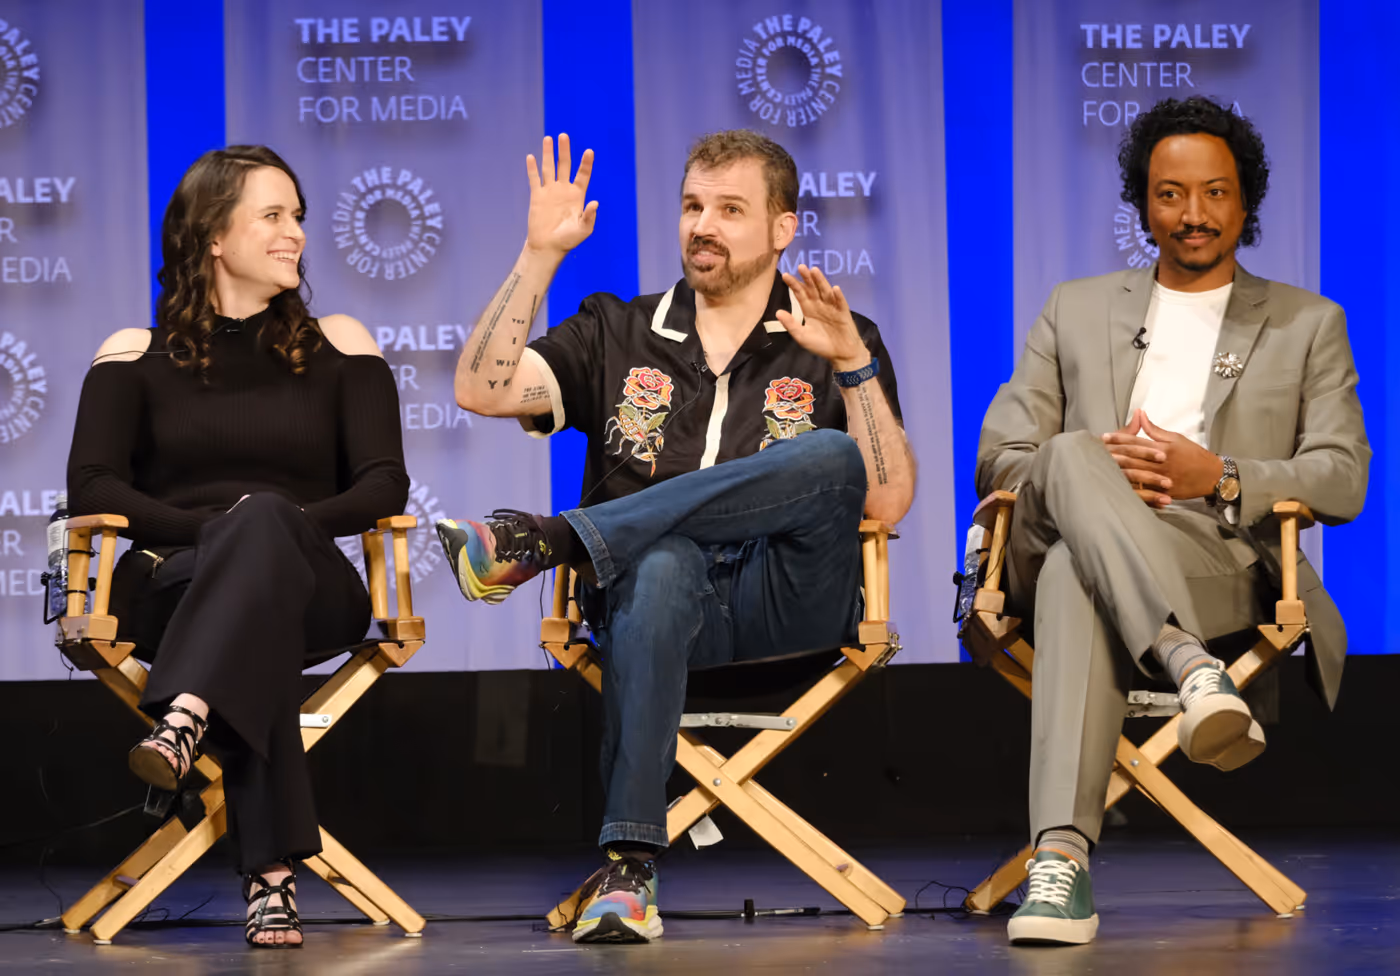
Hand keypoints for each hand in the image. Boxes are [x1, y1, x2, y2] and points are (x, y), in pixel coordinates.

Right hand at [525, 134, 597, 256]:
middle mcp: (564, 190)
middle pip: (564, 165)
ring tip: (548, 138)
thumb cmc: (568, 240)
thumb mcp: (584, 229)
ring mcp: (550, 191)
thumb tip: (595, 202)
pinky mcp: (537, 196)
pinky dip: (532, 168)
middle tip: (563, 135)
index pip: (582, 175)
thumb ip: (589, 216)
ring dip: (549, 153)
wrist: (548, 247)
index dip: (586, 163)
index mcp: (577, 195)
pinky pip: (534, 179)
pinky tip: (531, 157)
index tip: (589, 151)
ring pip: (549, 168)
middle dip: (564, 150)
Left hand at [776, 265, 868, 369]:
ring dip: (821, 281)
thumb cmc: (821, 345)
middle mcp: (820, 305)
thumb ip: (791, 324)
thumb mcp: (802, 336)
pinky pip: (840, 303)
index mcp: (809, 309)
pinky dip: (838, 296)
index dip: (793, 284)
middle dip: (806, 278)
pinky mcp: (843, 313)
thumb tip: (777, 312)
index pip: (800, 294)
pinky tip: (834, 289)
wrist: (840, 354)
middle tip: (801, 266)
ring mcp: (832, 307)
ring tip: (814, 270)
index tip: (785, 275)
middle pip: (812, 289)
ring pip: (825, 291)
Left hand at [1100, 409, 1222, 506]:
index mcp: (1163, 447)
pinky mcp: (1164, 492)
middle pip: (1133, 458)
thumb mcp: (1176, 438)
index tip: (1104, 436)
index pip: (1137, 441)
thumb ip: (1155, 430)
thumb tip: (1141, 415)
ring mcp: (1162, 479)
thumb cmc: (1193, 454)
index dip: (1119, 438)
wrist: (1212, 476)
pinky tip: (1117, 488)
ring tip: (1102, 468)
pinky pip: (1145, 492)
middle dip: (1113, 454)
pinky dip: (1131, 489)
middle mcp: (1161, 463)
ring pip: (1136, 475)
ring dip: (1119, 471)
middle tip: (1095, 452)